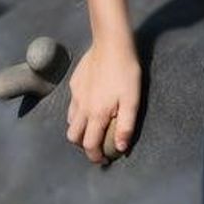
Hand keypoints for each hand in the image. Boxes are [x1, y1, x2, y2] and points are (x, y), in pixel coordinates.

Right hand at [66, 40, 140, 163]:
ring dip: (79, 130)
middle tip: (97, 145)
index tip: (103, 160)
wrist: (111, 44)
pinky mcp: (74, 84)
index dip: (95, 156)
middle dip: (83, 146)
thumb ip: (125, 125)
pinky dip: (77, 113)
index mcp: (96, 114)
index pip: (89, 145)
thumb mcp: (132, 99)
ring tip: (93, 128)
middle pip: (74, 137)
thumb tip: (120, 148)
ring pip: (70, 122)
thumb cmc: (126, 72)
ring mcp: (76, 95)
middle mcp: (82, 108)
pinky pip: (72, 105)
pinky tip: (89, 106)